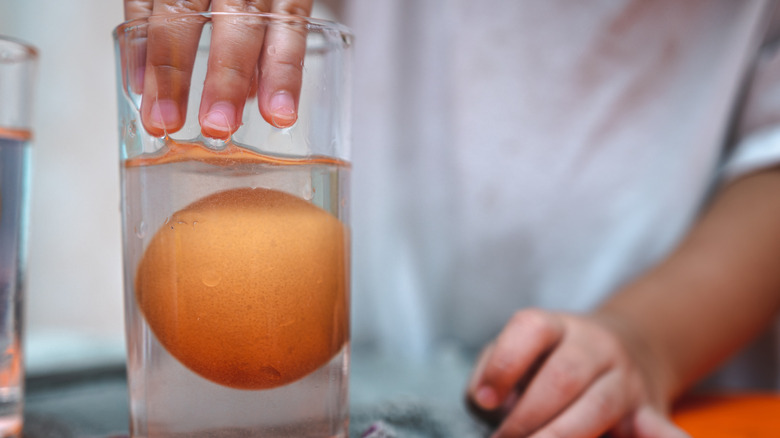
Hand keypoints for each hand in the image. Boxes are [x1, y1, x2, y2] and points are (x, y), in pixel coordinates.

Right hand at [123, 0, 312, 137]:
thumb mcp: (276, 2)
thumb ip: (270, 41)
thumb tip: (255, 97)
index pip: (286, 26)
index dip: (283, 71)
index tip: (279, 115)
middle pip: (235, 22)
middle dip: (225, 79)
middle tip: (218, 126)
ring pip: (180, 15)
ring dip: (171, 73)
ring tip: (167, 119)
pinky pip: (141, 4)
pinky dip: (139, 46)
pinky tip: (139, 86)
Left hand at [467, 309, 690, 437]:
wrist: (627, 351)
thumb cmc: (551, 360)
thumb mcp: (520, 351)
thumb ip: (493, 370)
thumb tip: (483, 398)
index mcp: (557, 326)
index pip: (531, 329)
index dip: (504, 364)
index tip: (485, 400)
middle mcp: (596, 346)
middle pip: (564, 375)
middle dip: (528, 416)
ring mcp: (627, 379)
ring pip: (600, 406)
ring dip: (561, 435)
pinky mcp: (651, 412)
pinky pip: (659, 428)